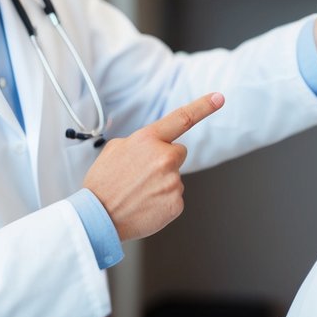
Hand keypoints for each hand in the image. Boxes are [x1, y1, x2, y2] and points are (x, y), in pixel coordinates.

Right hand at [83, 92, 223, 241]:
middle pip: (178, 153)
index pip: (182, 118)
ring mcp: (172, 181)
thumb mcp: (115, 149)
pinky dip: (162, 201)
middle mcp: (164, 157)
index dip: (203, 106)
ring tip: (138, 192)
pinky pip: (174, 197)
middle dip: (164, 161)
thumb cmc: (103, 183)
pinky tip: (145, 204)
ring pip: (174, 177)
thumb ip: (141, 142)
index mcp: (148, 139)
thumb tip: (153, 145)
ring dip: (161, 183)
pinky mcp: (176, 203)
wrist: (97, 217)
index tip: (219, 98)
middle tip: (141, 175)